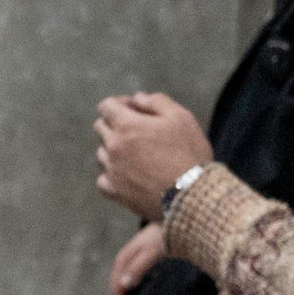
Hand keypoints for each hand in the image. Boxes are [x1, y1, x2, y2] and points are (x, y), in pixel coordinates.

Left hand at [95, 93, 216, 220]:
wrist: (192, 195)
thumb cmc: (189, 154)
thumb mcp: (181, 117)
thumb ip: (156, 101)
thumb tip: (137, 98)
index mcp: (126, 125)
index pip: (106, 106)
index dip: (120, 104)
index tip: (135, 110)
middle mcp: (113, 146)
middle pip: (101, 128)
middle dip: (116, 124)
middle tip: (138, 132)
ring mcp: (111, 170)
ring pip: (102, 152)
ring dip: (114, 149)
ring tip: (138, 156)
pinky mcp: (115, 191)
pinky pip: (103, 179)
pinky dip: (112, 175)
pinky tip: (128, 176)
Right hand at [108, 223, 164, 294]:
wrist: (174, 215)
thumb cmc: (165, 234)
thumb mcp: (153, 252)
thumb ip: (138, 267)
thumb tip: (123, 285)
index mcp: (124, 260)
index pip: (115, 288)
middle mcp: (124, 259)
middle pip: (115, 285)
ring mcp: (131, 258)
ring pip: (121, 282)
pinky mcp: (140, 257)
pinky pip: (129, 277)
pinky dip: (130, 290)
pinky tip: (139, 294)